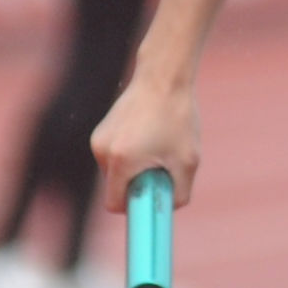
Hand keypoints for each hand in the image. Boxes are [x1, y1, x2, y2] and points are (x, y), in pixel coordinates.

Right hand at [91, 72, 199, 212]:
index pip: (115, 204)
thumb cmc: (178, 118)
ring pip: (115, 173)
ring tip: (157, 147)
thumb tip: (167, 209)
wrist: (163, 77)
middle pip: (116, 188)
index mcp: (121, 161)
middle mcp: (103, 151)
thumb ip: (179, 194)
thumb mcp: (188, 162)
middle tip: (162, 168)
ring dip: (135, 169)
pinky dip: (130, 155)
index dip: (134, 208)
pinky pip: (115, 157)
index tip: (150, 203)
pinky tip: (148, 136)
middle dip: (138, 186)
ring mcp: (99, 140)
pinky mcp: (101, 131)